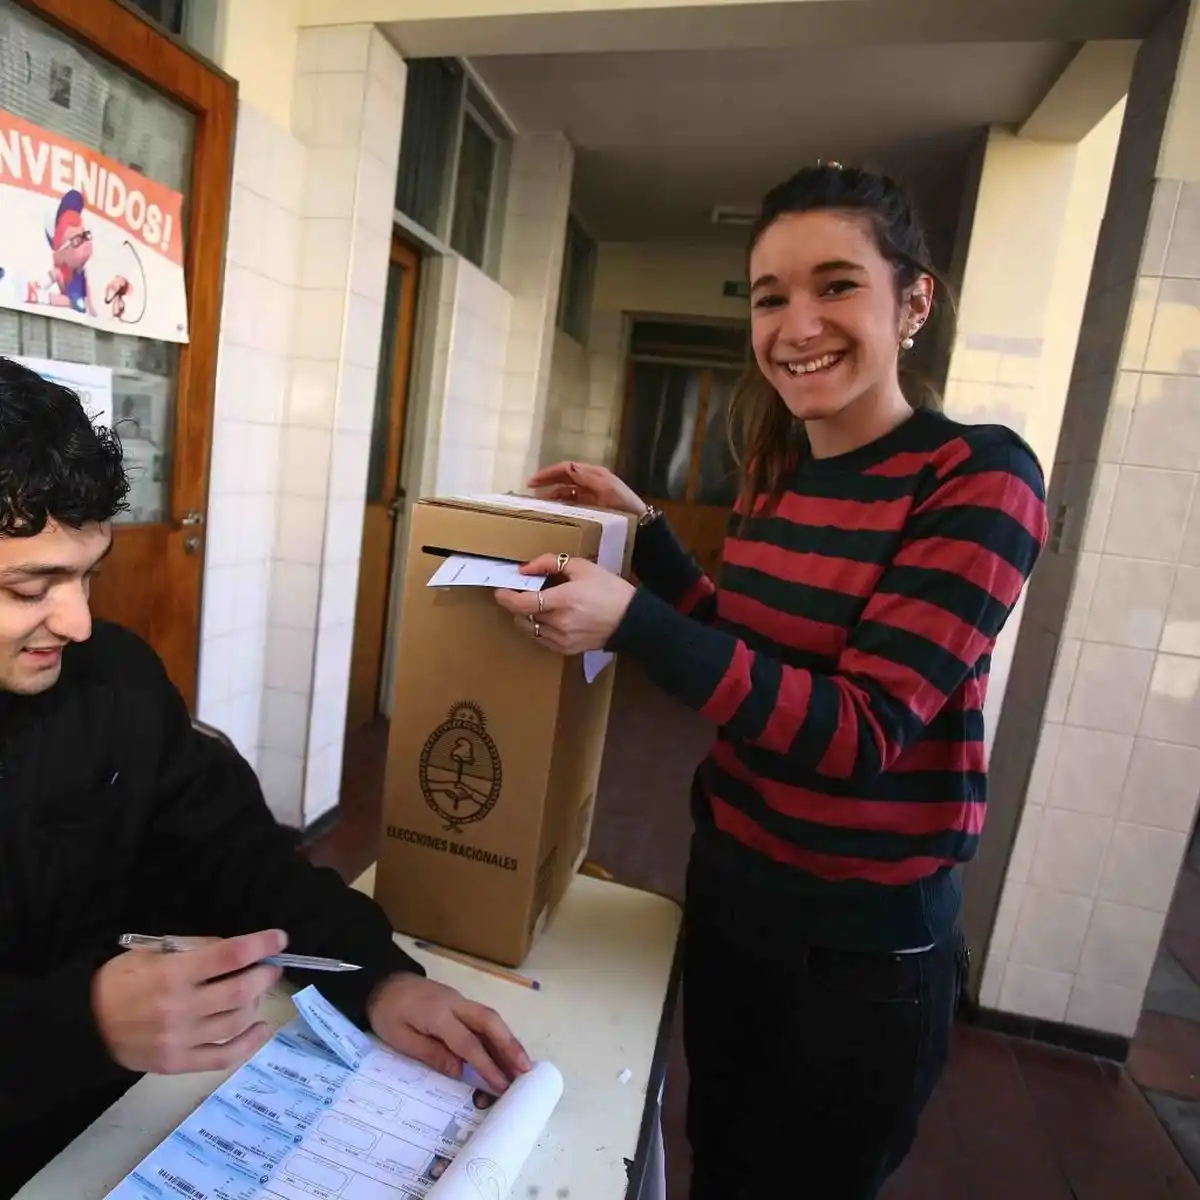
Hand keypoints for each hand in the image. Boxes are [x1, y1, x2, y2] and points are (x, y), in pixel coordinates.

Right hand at [92, 930, 285, 1073]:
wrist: (86, 1024)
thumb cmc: (120, 981)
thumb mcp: (152, 953)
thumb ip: (195, 951)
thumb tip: (236, 952)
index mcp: (173, 974)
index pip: (229, 955)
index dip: (260, 945)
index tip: (279, 939)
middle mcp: (180, 1008)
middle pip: (240, 990)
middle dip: (265, 975)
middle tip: (271, 967)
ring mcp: (180, 1039)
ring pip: (236, 1021)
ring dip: (256, 1002)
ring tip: (257, 991)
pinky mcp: (178, 1063)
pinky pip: (223, 1056)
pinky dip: (249, 1043)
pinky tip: (262, 1028)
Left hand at [368, 974, 531, 1092]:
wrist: (382, 982)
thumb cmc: (388, 1013)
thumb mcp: (400, 1038)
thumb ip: (430, 1053)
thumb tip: (459, 1071)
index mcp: (439, 1014)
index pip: (468, 1042)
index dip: (487, 1064)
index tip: (502, 1084)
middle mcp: (456, 1004)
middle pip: (490, 1022)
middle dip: (510, 1045)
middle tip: (526, 1069)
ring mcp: (459, 1001)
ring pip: (491, 1018)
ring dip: (509, 1040)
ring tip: (523, 1064)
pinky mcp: (459, 1003)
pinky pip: (483, 1018)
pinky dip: (498, 1034)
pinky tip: (504, 1051)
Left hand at [494, 554, 635, 653]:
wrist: (631, 620)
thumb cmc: (609, 590)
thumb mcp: (582, 567)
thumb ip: (550, 563)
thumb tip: (525, 568)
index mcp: (563, 600)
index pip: (522, 603)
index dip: (506, 597)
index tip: (500, 590)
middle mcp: (559, 623)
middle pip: (522, 616)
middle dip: (516, 604)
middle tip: (519, 592)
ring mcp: (561, 639)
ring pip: (529, 629)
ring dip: (525, 616)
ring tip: (534, 605)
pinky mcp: (566, 649)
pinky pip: (540, 639)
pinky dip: (537, 628)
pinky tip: (546, 618)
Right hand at [528, 461, 645, 517]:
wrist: (640, 525)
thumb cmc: (625, 505)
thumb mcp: (607, 489)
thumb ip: (587, 477)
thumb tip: (567, 467)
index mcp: (594, 474)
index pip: (567, 468)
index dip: (548, 473)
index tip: (532, 482)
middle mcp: (591, 482)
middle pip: (564, 478)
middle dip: (547, 482)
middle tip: (530, 490)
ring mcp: (591, 495)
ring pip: (567, 491)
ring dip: (552, 495)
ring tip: (539, 504)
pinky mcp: (592, 507)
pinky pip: (572, 503)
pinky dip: (561, 505)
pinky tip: (554, 512)